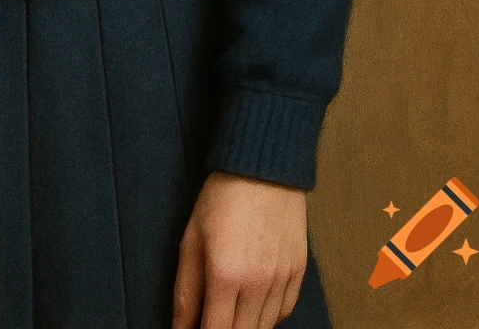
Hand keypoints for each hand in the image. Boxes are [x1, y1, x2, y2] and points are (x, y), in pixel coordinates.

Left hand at [172, 171, 307, 328]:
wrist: (263, 167)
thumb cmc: (221, 198)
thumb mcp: (191, 240)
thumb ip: (185, 291)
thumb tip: (180, 328)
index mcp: (225, 276)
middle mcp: (257, 284)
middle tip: (212, 317)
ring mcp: (282, 279)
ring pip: (264, 328)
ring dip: (245, 325)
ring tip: (230, 310)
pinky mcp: (298, 272)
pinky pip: (283, 312)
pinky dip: (267, 316)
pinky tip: (253, 303)